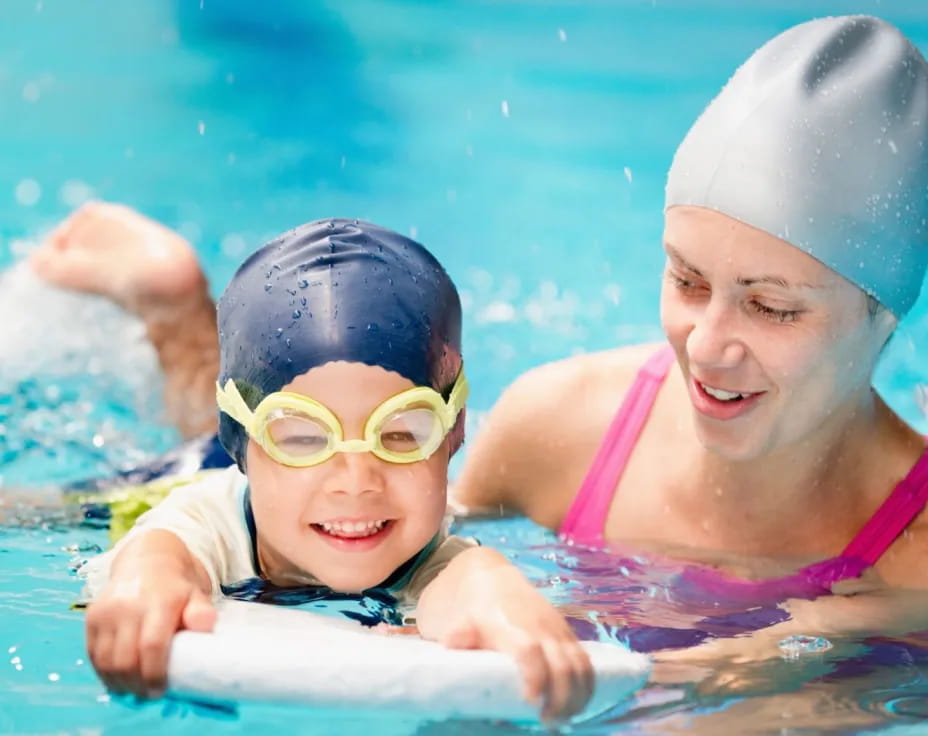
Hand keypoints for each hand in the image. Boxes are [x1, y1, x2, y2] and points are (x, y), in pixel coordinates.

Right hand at [85, 532, 215, 696]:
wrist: (148, 559)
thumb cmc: (176, 585)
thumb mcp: (196, 593)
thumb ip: (202, 611)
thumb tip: (206, 626)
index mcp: (158, 601)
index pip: (151, 646)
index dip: (154, 674)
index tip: (161, 690)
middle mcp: (128, 605)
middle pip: (125, 660)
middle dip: (136, 684)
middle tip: (148, 694)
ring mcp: (106, 611)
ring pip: (105, 662)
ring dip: (119, 682)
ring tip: (134, 689)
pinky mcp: (91, 616)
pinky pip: (93, 654)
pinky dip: (104, 672)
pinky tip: (118, 679)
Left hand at [416, 548, 593, 720]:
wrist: (493, 577)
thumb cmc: (475, 608)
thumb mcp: (459, 619)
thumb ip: (458, 634)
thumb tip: (453, 644)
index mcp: (510, 626)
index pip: (529, 651)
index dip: (534, 677)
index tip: (529, 700)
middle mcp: (540, 628)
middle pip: (563, 664)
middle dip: (561, 697)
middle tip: (548, 720)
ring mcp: (557, 630)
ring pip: (581, 664)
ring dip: (578, 696)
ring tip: (564, 718)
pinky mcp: (567, 634)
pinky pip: (585, 661)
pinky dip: (586, 685)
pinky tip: (575, 705)